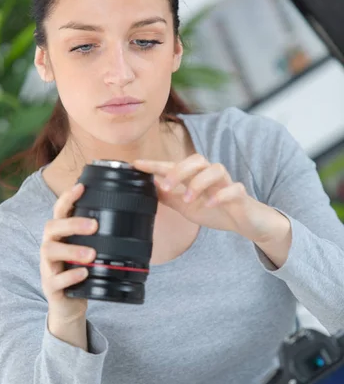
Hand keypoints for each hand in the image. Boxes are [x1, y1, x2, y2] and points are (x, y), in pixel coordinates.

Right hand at [40, 183, 97, 321]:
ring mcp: (48, 267)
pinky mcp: (50, 287)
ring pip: (50, 251)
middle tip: (93, 226)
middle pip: (51, 227)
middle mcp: (50, 246)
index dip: (67, 198)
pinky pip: (56, 280)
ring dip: (71, 250)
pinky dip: (70, 276)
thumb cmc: (81, 272)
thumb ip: (99, 236)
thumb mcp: (88, 251)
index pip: (59, 211)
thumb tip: (130, 217)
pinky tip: (84, 273)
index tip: (81, 187)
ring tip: (91, 255)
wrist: (69, 304)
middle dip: (72, 224)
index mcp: (60, 235)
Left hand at [133, 154, 287, 243]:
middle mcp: (211, 176)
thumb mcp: (187, 207)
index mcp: (196, 177)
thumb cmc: (217, 211)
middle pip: (197, 159)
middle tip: (167, 187)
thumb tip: (150, 187)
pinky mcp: (241, 195)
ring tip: (189, 200)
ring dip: (198, 183)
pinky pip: (234, 189)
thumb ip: (170, 197)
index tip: (136, 164)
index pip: (174, 165)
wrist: (246, 223)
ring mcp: (227, 184)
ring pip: (216, 169)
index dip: (155, 164)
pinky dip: (221, 195)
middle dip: (179, 171)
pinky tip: (210, 204)